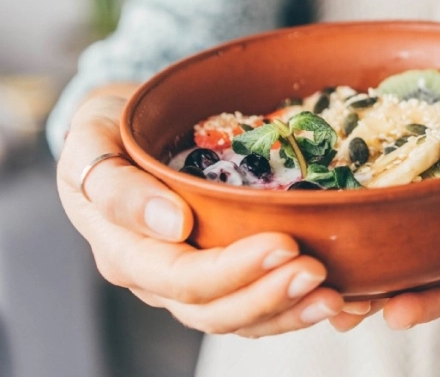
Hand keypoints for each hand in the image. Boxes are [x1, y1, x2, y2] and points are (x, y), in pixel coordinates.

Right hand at [57, 90, 344, 337]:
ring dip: (291, 311)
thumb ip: (116, 185)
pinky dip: (300, 306)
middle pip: (214, 309)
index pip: (180, 278)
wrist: (127, 123)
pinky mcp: (225, 271)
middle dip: (269, 295)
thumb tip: (170, 224)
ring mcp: (193, 279)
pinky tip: (344, 298)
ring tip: (338, 298)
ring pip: (241, 318)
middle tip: (319, 271)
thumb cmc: (109, 126)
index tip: (284, 242)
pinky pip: (260, 303)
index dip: (232, 270)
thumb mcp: (92, 138)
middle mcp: (158, 277)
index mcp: (125, 250)